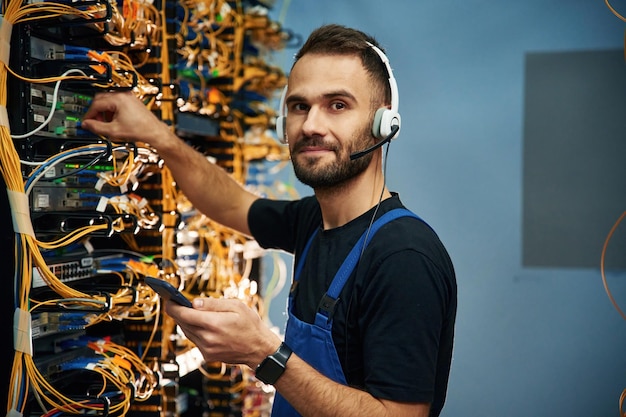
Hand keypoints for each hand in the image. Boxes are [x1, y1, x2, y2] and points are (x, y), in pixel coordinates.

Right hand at [82, 92, 169, 146]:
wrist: (154, 132)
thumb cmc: (140, 130)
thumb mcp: (114, 131)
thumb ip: (96, 127)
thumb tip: (86, 125)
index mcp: (118, 99)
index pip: (96, 103)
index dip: (89, 114)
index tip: (86, 121)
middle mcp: (123, 95)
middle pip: (100, 99)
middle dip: (96, 111)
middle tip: (95, 122)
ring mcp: (128, 96)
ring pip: (108, 100)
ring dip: (104, 110)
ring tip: (107, 123)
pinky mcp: (132, 100)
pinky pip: (116, 102)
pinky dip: (112, 110)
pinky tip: (114, 120)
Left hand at [165, 297, 281, 368]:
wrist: (259, 349)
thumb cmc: (250, 325)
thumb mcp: (236, 306)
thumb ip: (213, 304)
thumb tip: (194, 302)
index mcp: (214, 324)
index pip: (184, 314)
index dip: (173, 306)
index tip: (168, 300)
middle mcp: (208, 339)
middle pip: (183, 323)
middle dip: (179, 312)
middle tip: (177, 302)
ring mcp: (207, 350)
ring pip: (187, 332)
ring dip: (187, 322)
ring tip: (191, 312)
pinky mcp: (208, 356)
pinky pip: (195, 341)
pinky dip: (196, 332)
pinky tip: (203, 326)